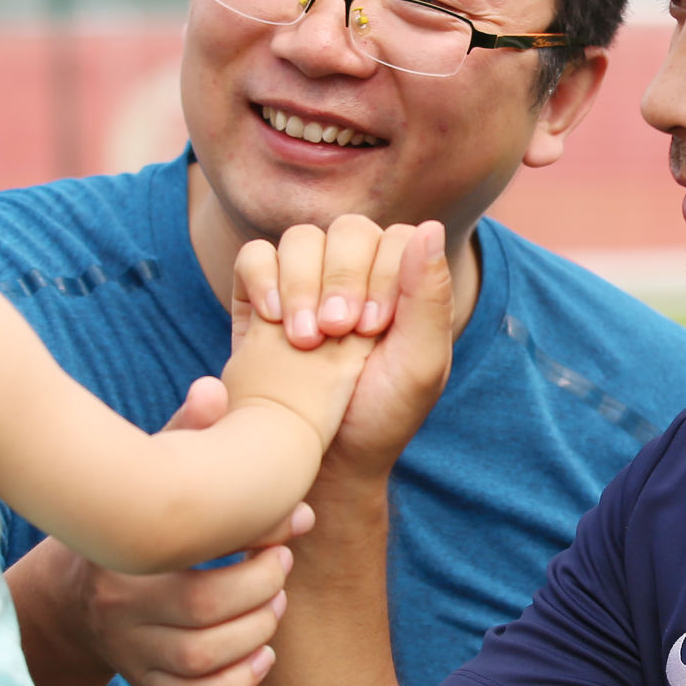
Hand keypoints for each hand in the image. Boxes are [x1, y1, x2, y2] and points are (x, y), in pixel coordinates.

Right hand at [22, 377, 307, 685]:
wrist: (74, 593)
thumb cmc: (131, 522)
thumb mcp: (148, 473)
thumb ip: (183, 436)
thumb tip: (214, 388)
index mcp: (125, 550)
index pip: (191, 549)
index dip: (255, 536)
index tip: (293, 521)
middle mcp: (120, 607)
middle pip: (202, 613)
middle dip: (260, 589)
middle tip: (283, 564)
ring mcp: (130, 650)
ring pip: (201, 659)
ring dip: (255, 632)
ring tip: (277, 602)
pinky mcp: (143, 682)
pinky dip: (235, 684)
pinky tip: (263, 654)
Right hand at [231, 219, 455, 488]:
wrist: (321, 459)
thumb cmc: (381, 415)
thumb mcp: (420, 365)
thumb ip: (430, 297)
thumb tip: (429, 226)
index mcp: (403, 283)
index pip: (395, 238)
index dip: (383, 275)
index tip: (373, 329)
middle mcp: (356, 273)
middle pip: (348, 231)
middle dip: (342, 279)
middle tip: (336, 333)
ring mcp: (307, 280)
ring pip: (301, 239)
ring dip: (301, 284)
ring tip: (305, 338)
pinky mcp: (261, 295)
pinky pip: (255, 256)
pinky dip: (262, 280)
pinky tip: (273, 321)